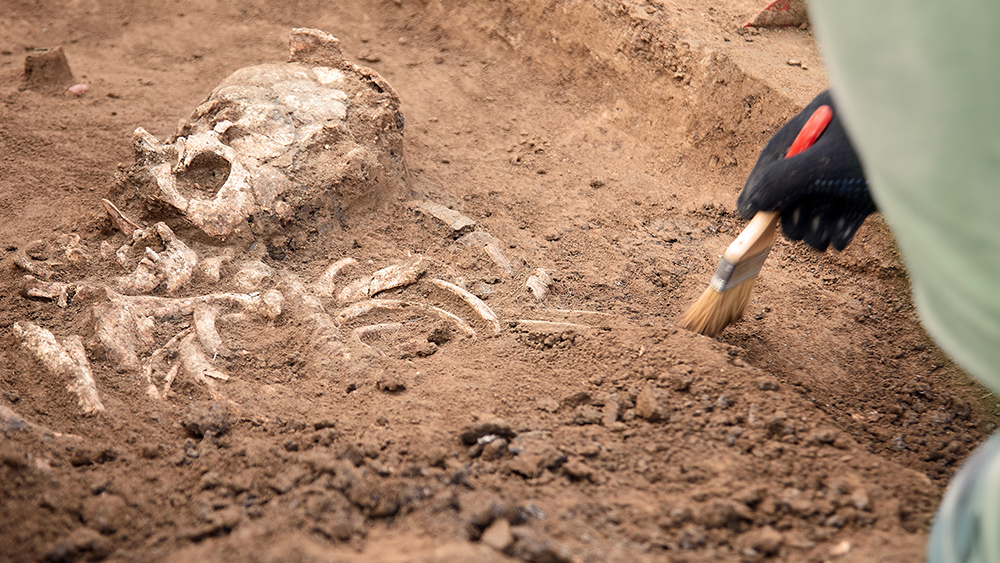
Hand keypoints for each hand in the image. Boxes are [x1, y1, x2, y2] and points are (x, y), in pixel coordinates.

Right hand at [737, 90, 874, 250]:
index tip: (746, 215)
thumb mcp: (819, 165)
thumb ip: (779, 182)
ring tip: (823, 240)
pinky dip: (840, 229)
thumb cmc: (878, 144)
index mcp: (813, 126)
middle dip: (795, 215)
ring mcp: (849, 170)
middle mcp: (828, 147)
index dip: (758, 188)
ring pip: (819, 204)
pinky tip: (841, 239)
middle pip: (795, 187)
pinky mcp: (869, 191)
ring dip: (817, 227)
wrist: (939, 151)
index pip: (773, 158)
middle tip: (797, 233)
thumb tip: (749, 204)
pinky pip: (844, 213)